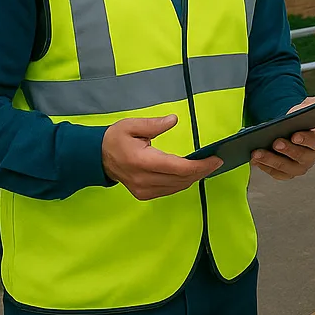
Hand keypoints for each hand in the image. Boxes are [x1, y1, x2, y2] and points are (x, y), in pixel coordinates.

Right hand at [102, 115, 221, 200]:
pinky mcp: (144, 195)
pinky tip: (191, 173)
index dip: (201, 166)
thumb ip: (153, 124)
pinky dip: (183, 182)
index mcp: (142, 162)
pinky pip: (170, 190)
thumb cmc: (116, 138)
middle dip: (202, 171)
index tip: (216, 159)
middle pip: (182, 180)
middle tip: (216, 161)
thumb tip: (173, 120)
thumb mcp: (131, 125)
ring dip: (194, 177)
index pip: (179, 168)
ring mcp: (144, 190)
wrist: (97, 158)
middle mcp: (144, 180)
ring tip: (207, 165)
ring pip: (178, 187)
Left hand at [251, 80, 314, 180]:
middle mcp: (309, 158)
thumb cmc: (302, 117)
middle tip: (275, 142)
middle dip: (287, 151)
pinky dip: (264, 167)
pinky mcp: (283, 173)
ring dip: (271, 160)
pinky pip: (274, 173)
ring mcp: (296, 168)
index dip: (306, 140)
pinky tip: (255, 159)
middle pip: (300, 159)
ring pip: (285, 168)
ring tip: (257, 152)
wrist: (285, 128)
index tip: (296, 134)